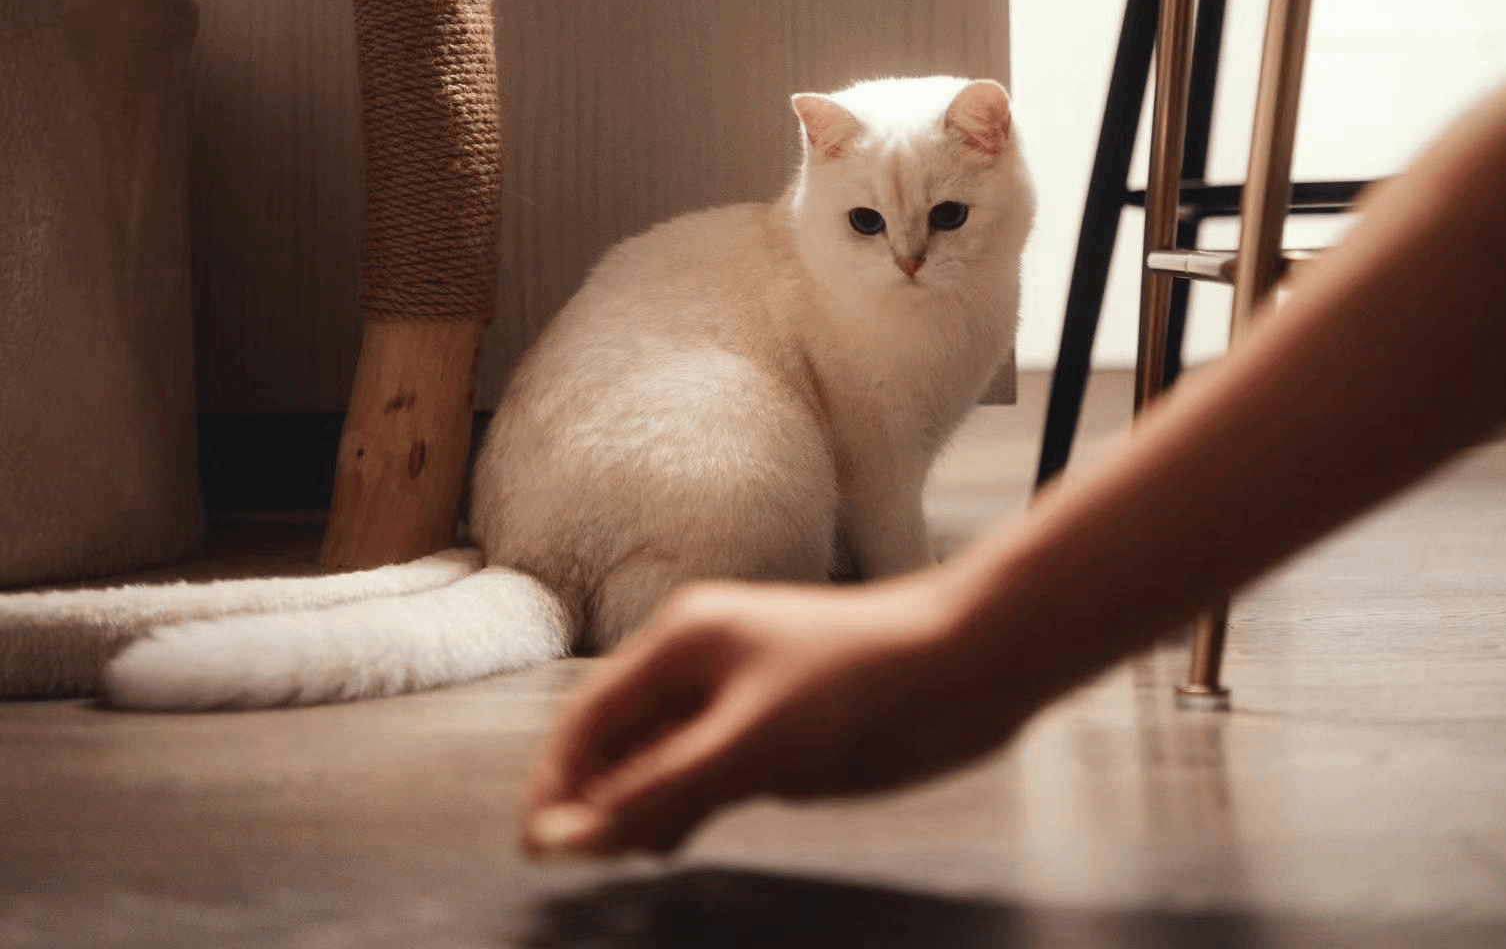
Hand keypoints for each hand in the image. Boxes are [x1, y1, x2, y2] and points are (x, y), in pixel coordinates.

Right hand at [521, 573, 1027, 857]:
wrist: (967, 665)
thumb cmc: (862, 683)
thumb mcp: (749, 746)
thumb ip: (655, 794)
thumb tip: (563, 839)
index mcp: (681, 642)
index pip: (588, 717)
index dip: (554, 783)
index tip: (535, 850)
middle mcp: (700, 665)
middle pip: (618, 738)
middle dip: (593, 797)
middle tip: (579, 866)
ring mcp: (738, 697)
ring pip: (660, 759)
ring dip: (636, 805)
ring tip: (627, 856)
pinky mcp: (775, 729)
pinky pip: (704, 769)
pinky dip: (682, 805)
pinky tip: (673, 838)